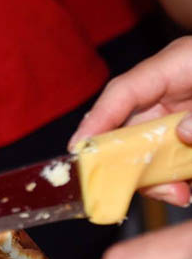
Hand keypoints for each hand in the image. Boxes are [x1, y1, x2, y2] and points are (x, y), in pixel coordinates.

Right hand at [68, 35, 191, 206]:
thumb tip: (182, 134)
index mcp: (177, 64)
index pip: (123, 91)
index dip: (97, 120)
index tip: (79, 152)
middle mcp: (173, 90)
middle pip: (131, 128)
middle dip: (131, 163)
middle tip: (134, 189)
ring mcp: (184, 111)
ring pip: (152, 148)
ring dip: (159, 177)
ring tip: (180, 194)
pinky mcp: (190, 130)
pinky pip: (174, 156)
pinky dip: (178, 176)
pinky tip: (187, 188)